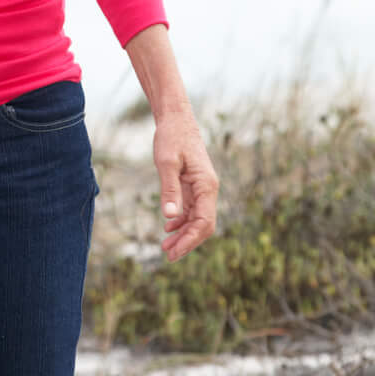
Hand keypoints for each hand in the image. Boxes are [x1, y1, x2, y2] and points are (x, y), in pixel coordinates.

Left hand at [155, 109, 218, 260]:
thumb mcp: (166, 162)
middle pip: (203, 225)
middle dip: (187, 242)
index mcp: (206, 186)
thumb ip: (169, 189)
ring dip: (183, 234)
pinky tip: (169, 228)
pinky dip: (181, 221)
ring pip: (197, 219)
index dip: (190, 240)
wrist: (176, 119)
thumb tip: (170, 216)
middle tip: (168, 255)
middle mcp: (208, 189)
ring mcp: (202, 188)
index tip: (173, 253)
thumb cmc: (172, 137)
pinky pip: (191, 209)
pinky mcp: (194, 185)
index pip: (204, 222)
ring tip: (165, 246)